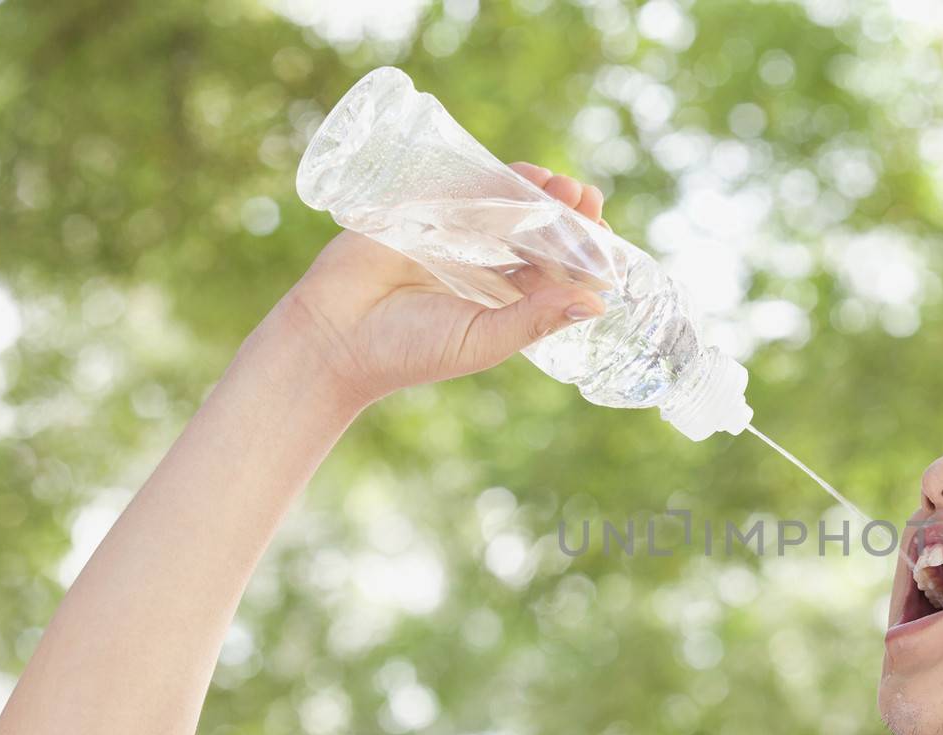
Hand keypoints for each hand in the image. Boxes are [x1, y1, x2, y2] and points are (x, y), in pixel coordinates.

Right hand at [250, 162, 612, 407]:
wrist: (336, 337)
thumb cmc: (410, 351)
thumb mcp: (484, 339)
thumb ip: (536, 319)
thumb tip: (598, 304)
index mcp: (505, 300)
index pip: (556, 270)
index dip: (583, 252)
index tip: (606, 238)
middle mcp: (486, 266)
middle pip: (538, 232)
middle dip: (566, 215)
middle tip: (587, 200)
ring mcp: (455, 237)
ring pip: (507, 207)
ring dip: (538, 193)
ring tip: (562, 185)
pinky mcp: (422, 213)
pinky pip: (466, 189)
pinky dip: (496, 179)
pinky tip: (523, 175)